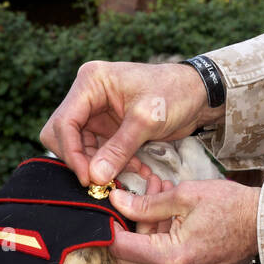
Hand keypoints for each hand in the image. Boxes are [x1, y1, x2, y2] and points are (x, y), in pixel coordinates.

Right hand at [40, 59, 223, 186]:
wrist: (199, 94)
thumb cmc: (175, 93)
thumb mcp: (147, 120)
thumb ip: (119, 148)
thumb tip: (94, 177)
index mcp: (91, 82)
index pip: (64, 121)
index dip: (71, 152)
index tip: (87, 177)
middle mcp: (88, 95)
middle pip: (65, 135)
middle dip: (81, 160)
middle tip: (100, 181)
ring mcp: (97, 112)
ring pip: (81, 147)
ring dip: (99, 166)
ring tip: (124, 177)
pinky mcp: (109, 127)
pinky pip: (99, 151)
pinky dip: (113, 164)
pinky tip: (136, 170)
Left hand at [108, 176, 259, 263]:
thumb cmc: (230, 206)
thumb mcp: (184, 196)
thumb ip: (146, 203)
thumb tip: (116, 201)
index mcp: (171, 258)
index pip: (121, 248)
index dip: (111, 227)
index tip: (111, 209)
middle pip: (128, 262)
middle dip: (128, 232)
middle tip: (138, 203)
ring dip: (145, 238)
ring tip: (161, 204)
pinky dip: (160, 248)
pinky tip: (171, 221)